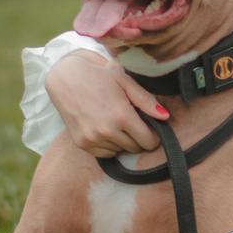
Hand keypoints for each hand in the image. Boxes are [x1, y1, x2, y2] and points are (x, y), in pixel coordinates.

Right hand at [46, 51, 167, 156]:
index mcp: (122, 116)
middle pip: (136, 148)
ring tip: (115, 122)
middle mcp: (107, 131)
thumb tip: (166, 117)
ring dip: (123, 141)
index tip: (149, 127)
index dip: (153, 135)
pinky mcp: (82, 144)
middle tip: (132, 122)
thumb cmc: (100, 77)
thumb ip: (147, 101)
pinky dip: (109, 145)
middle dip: (138, 138)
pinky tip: (105, 129)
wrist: (66, 79)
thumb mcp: (126, 82)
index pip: (149, 141)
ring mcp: (93, 139)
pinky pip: (105, 154)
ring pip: (121, 151)